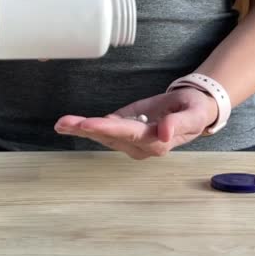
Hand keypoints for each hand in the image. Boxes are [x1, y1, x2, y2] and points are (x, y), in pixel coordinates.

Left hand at [54, 88, 218, 159]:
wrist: (194, 109)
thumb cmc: (194, 110)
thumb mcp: (194, 113)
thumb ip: (180, 123)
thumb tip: (164, 133)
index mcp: (157, 141)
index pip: (129, 134)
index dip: (108, 128)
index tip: (89, 124)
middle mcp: (140, 145)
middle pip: (109, 137)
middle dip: (85, 129)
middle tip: (63, 123)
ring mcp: (130, 141)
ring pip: (102, 136)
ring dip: (80, 129)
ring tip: (60, 123)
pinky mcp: (124, 132)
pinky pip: (102, 130)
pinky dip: (84, 127)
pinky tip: (67, 125)